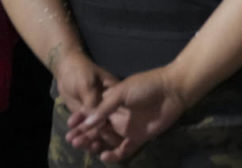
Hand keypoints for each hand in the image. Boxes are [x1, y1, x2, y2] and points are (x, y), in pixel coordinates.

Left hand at [51, 46, 122, 153]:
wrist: (65, 68)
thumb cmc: (80, 71)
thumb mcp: (87, 84)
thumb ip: (93, 102)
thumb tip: (99, 121)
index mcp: (116, 93)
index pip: (118, 111)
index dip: (114, 123)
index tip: (103, 133)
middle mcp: (110, 103)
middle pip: (109, 121)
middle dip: (100, 133)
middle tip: (91, 142)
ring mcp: (98, 109)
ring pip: (98, 125)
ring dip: (90, 135)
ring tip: (80, 142)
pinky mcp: (87, 113)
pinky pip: (87, 125)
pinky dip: (82, 132)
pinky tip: (75, 138)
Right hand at [66, 65, 187, 162]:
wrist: (172, 90)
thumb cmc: (146, 86)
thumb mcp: (122, 92)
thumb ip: (105, 108)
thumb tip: (86, 122)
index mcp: (112, 102)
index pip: (92, 112)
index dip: (81, 118)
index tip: (69, 124)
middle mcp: (117, 116)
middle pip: (96, 128)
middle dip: (83, 133)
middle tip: (71, 139)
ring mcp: (127, 128)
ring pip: (106, 140)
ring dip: (94, 143)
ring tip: (82, 145)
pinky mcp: (138, 138)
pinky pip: (123, 150)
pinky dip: (113, 155)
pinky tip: (104, 155)